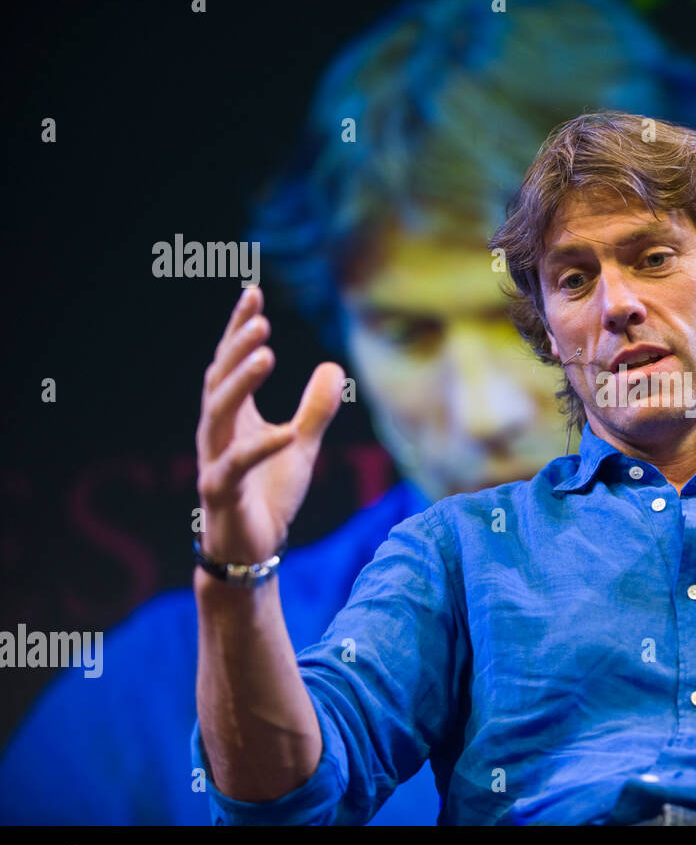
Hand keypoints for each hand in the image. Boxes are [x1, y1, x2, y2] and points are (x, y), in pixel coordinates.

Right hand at [195, 286, 343, 564]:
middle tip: (260, 320)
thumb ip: (315, 410)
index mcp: (232, 418)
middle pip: (218, 381)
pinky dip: (260, 447)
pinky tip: (286, 432)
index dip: (238, 329)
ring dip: (239, 383)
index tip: (253, 292)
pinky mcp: (221, 493)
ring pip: (216, 414)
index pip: (230, 364)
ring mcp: (214, 461)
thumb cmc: (268, 496)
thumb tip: (332, 367)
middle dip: (236, 348)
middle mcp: (215, 433)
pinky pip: (236, 465)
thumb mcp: (301, 447)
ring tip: (265, 354)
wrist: (250, 551)